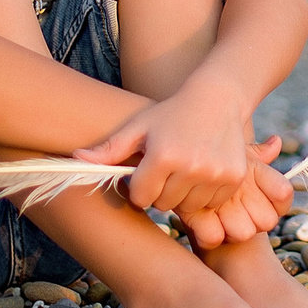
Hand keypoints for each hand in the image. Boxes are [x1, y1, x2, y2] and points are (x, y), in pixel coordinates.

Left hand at [76, 84, 294, 247]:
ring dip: (183, 195)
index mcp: (163, 156)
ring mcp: (215, 174)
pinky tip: (202, 172)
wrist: (218, 99)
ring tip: (184, 170)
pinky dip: (205, 194)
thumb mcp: (138, 127)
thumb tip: (74, 159)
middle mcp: (191, 167)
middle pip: (164, 204)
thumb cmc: (171, 114)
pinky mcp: (233, 178)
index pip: (141, 198)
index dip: (140, 188)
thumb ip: (108, 149)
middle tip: (167, 169)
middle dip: (161, 191)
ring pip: (188, 207)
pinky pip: (211, 203)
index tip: (146, 173)